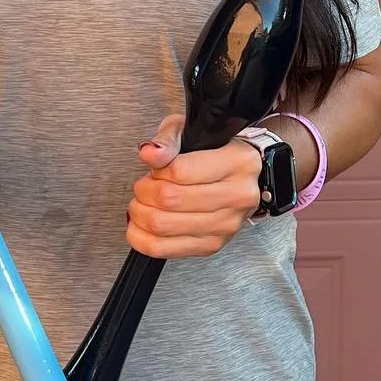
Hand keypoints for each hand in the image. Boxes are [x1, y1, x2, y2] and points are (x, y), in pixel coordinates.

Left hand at [126, 112, 263, 258]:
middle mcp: (238, 196)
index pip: (181, 171)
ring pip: (164, 226)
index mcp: (238, 162)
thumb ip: (167, 140)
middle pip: (170, 200)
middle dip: (144, 191)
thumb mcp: (190, 131)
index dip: (157, 170)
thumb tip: (149, 154)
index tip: (155, 168)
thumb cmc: (215, 151)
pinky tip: (139, 225)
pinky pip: (164, 249)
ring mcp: (226, 224)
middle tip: (142, 186)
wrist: (241, 177)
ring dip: (140, 213)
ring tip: (142, 203)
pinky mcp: (212, 245)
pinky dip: (141, 238)